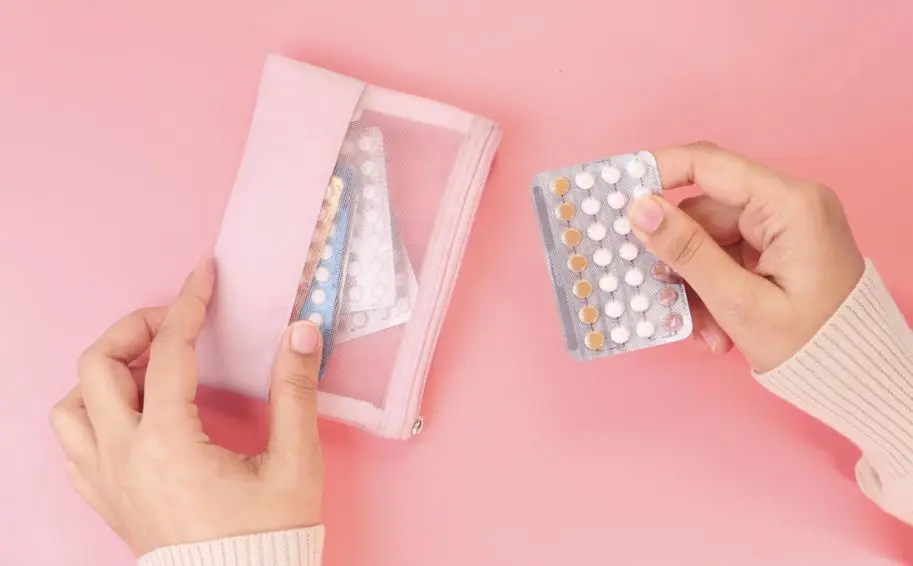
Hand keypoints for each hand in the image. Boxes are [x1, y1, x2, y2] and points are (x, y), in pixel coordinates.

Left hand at [50, 259, 324, 555]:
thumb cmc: (267, 535)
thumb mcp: (295, 463)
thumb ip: (295, 392)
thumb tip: (301, 333)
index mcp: (168, 443)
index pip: (169, 352)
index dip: (189, 303)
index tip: (204, 274)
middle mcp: (123, 457)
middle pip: (96, 366)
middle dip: (134, 328)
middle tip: (175, 321)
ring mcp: (105, 480)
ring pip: (70, 405)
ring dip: (104, 373)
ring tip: (148, 367)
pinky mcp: (105, 499)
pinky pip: (72, 444)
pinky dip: (91, 413)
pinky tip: (129, 412)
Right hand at [629, 142, 864, 372]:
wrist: (859, 377)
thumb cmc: (814, 346)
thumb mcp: (739, 302)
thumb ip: (687, 252)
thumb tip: (640, 210)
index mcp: (789, 205)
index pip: (708, 165)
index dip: (656, 173)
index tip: (616, 193)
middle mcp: (788, 205)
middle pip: (702, 211)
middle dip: (678, 258)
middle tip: (660, 294)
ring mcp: (784, 226)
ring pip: (709, 240)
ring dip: (695, 284)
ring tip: (704, 329)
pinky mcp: (779, 247)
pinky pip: (726, 257)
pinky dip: (713, 290)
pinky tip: (716, 327)